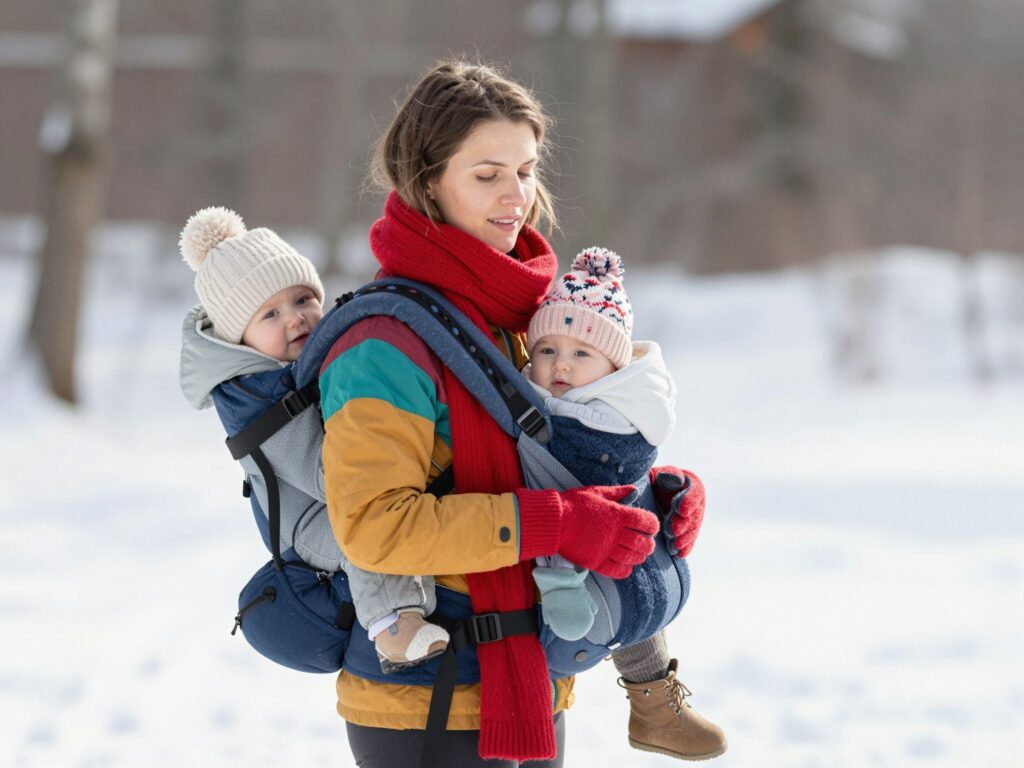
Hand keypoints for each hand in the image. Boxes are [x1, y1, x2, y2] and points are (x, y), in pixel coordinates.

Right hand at [516, 485, 657, 578]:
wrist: (553, 521)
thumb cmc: (573, 504)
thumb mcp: (596, 492)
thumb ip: (618, 493)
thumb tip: (634, 490)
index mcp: (617, 514)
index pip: (647, 522)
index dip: (652, 525)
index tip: (649, 526)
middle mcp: (615, 533)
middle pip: (643, 543)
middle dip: (648, 543)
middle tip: (646, 542)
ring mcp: (606, 549)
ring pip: (633, 558)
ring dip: (639, 556)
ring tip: (637, 554)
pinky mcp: (596, 562)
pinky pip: (619, 571)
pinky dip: (626, 569)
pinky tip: (625, 565)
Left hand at [649, 467, 704, 557]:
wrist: (649, 494)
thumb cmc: (653, 481)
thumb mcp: (659, 473)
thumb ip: (668, 474)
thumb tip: (676, 478)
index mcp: (693, 484)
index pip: (696, 493)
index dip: (689, 502)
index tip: (681, 511)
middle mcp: (697, 502)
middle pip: (695, 514)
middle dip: (685, 524)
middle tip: (673, 531)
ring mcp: (694, 518)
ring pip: (693, 529)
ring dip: (685, 538)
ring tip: (674, 545)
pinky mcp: (688, 531)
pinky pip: (690, 540)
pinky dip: (686, 547)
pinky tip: (679, 553)